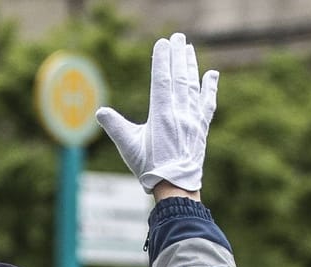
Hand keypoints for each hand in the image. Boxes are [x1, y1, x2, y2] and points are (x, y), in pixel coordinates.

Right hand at [95, 33, 218, 193]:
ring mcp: (193, 119)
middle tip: (177, 36)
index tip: (162, 43)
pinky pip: (207, 103)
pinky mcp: (201, 127)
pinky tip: (211, 74)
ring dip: (191, 65)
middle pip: (179, 77)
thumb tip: (100, 112)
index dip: (162, 60)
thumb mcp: (128, 147)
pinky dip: (209, 87)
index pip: (162, 80)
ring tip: (189, 48)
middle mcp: (180, 113)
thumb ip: (115, 127)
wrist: (176, 186)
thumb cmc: (149, 168)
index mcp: (161, 115)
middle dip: (178, 55)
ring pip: (193, 86)